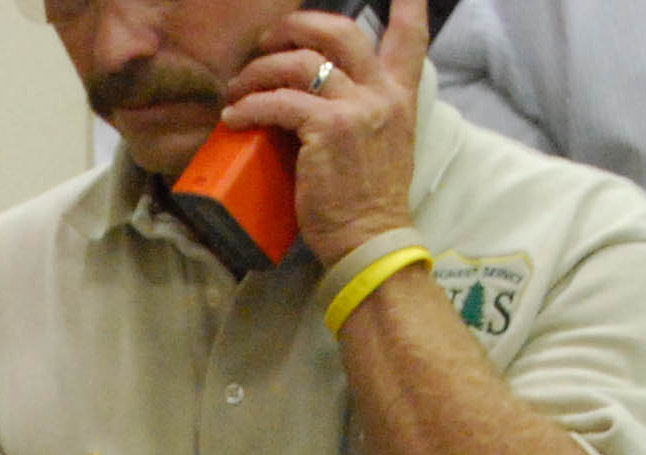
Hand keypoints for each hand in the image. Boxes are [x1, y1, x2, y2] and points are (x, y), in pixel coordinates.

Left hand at [219, 0, 427, 268]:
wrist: (370, 241)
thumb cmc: (366, 204)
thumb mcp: (380, 146)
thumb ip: (360, 112)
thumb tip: (314, 95)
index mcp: (400, 97)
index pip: (411, 39)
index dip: (407, 7)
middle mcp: (382, 95)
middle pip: (340, 31)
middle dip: (297, 26)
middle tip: (268, 41)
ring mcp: (357, 109)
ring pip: (300, 63)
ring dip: (260, 70)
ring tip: (238, 88)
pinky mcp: (328, 129)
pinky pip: (279, 102)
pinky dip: (250, 106)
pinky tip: (234, 117)